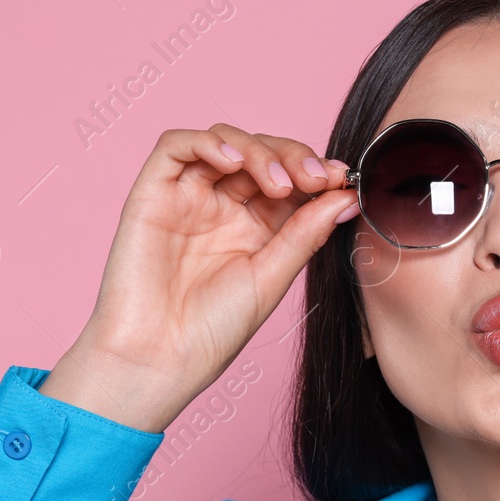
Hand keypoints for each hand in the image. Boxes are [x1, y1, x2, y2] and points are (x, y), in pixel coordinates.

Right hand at [38, 124, 358, 431]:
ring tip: (281, 183)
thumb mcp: (272, 278)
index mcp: (257, 227)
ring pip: (225, 142)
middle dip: (295, 158)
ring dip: (259, 151)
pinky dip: (208, 143)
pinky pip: (176, 146)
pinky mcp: (153, 193)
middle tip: (317, 178)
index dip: (318, 172)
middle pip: (262, 154)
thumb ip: (305, 233)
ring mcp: (188, 197)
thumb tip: (347, 196)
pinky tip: (235, 162)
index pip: (292, 179)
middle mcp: (223, 207)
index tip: (343, 179)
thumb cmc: (213, 329)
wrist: (159, 358)